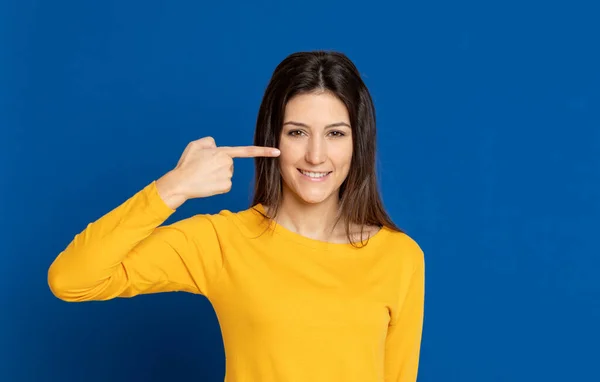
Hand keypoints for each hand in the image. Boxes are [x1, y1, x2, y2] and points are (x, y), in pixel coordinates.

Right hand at [156, 136, 279, 208]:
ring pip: (227, 175)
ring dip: (217, 175)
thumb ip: (209, 142)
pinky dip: (217, 185)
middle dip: (219, 166)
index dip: (263, 151)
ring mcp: (228, 176)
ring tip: (204, 176)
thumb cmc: (186, 164)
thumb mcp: (195, 146)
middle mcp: (228, 164)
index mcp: (222, 152)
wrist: (180, 183)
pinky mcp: (226, 187)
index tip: (277, 151)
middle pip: (229, 164)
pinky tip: (207, 184)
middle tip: (203, 168)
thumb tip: (216, 147)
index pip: (246, 151)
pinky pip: (226, 185)